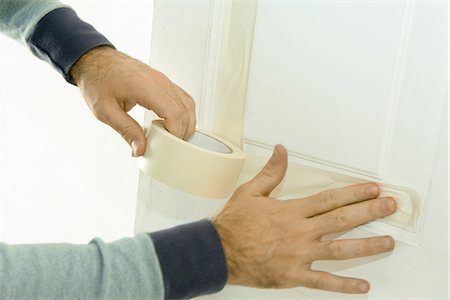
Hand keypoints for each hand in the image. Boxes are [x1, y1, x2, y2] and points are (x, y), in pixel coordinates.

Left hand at [70, 46, 195, 155]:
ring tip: (174, 137)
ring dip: (186, 123)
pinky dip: (183, 113)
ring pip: (188, 104)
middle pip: (184, 110)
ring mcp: (163, 80)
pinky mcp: (163, 81)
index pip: (174, 113)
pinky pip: (182, 98)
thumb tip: (140, 148)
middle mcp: (159, 81)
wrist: (95, 59)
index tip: (168, 146)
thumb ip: (126, 130)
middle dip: (182, 132)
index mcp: (145, 87)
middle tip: (170, 147)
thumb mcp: (105, 110)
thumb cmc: (97, 80)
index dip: (176, 133)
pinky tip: (174, 123)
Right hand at [213, 144, 396, 293]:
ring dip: (366, 246)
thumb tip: (282, 150)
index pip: (330, 199)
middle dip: (369, 212)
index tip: (373, 189)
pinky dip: (344, 286)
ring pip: (340, 250)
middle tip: (391, 207)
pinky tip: (363, 286)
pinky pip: (323, 282)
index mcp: (291, 211)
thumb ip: (271, 172)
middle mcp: (300, 232)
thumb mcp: (250, 192)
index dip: (354, 193)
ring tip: (388, 242)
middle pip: (342, 220)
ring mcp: (299, 255)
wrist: (218, 252)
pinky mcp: (293, 275)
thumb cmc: (234, 223)